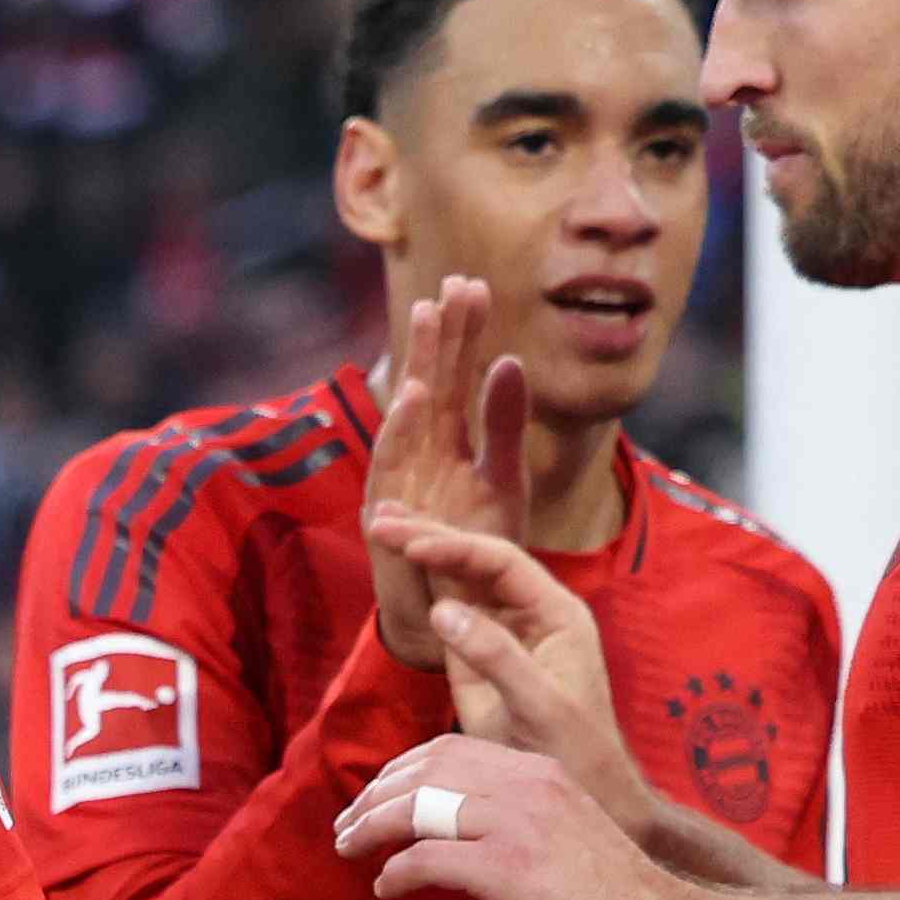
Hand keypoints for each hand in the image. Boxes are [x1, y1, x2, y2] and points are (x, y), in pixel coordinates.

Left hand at [333, 730, 715, 899]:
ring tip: (348, 847)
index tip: (375, 796)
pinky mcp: (510, 869)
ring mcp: (519, 824)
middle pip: (426, 768)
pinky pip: (427, 858)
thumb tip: (471, 842)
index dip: (402, 769)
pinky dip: (396, 873)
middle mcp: (529, 784)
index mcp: (543, 771)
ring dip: (371, 826)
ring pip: (418, 804)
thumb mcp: (570, 837)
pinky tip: (385, 889)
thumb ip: (525, 823)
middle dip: (375, 793)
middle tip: (345, 824)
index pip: (451, 748)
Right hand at [357, 280, 534, 670]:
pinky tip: (415, 393)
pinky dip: (401, 429)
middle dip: (440, 333)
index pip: (459, 375)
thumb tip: (509, 360)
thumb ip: (503, 424)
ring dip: (417, 365)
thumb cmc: (477, 550)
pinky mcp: (389, 510)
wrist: (454, 615)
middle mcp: (422, 452)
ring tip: (426, 319)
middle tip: (450, 283)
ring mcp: (402, 479)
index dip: (465, 332)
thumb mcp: (503, 480)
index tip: (475, 283)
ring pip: (409, 412)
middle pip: (432, 380)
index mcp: (451, 441)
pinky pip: (393, 464)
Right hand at [378, 523, 649, 829]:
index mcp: (555, 613)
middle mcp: (529, 613)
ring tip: (381, 524)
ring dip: (422, 554)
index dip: (456, 548)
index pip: (501, 563)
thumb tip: (442, 611)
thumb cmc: (574, 751)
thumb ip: (494, 656)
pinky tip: (398, 565)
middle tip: (383, 515)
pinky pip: (450, 613)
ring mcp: (503, 633)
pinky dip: (423, 588)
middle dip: (431, 537)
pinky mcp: (480, 658)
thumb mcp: (540, 705)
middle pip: (477, 561)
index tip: (413, 543)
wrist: (583, 791)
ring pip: (460, 581)